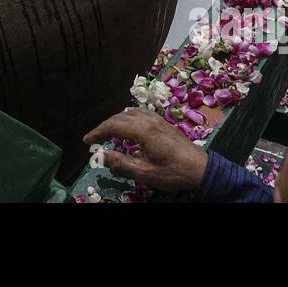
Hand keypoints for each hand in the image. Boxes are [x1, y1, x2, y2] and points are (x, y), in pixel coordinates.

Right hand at [83, 108, 207, 193]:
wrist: (201, 169)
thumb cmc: (173, 172)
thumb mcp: (145, 173)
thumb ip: (121, 163)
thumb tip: (99, 155)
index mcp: (143, 130)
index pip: (113, 126)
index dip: (97, 132)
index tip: (86, 141)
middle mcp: (149, 120)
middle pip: (120, 117)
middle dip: (104, 127)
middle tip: (94, 139)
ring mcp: (157, 119)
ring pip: (130, 113)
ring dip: (116, 120)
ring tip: (107, 132)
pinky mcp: (163, 122)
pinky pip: (140, 113)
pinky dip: (128, 117)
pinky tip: (128, 125)